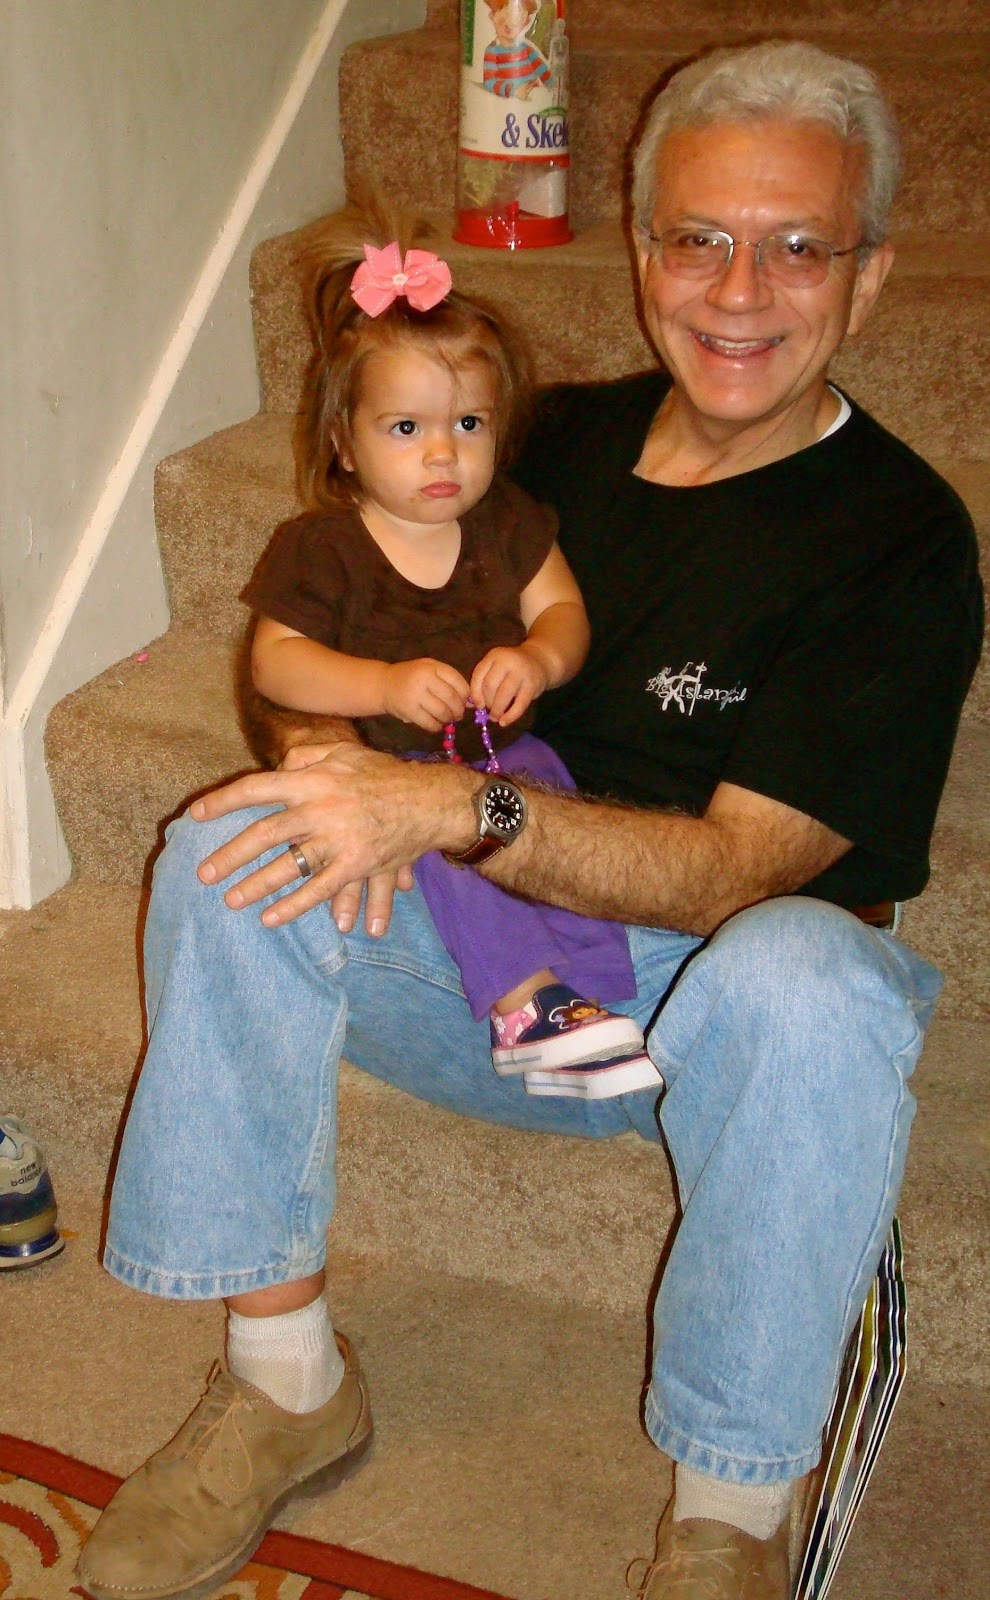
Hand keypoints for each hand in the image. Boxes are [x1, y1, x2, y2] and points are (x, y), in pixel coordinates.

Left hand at [191, 742, 472, 925]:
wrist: (431, 800)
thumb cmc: (386, 775)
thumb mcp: (346, 754)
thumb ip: (309, 756)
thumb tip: (279, 764)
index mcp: (313, 779)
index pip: (257, 788)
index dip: (224, 801)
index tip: (196, 816)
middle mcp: (320, 808)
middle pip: (265, 833)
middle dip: (230, 854)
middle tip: (203, 873)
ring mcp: (338, 838)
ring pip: (288, 866)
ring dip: (256, 885)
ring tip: (231, 900)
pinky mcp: (355, 864)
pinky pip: (319, 890)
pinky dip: (293, 906)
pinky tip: (270, 918)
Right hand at [382, 658, 469, 731]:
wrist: (383, 684)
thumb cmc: (411, 678)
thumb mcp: (429, 671)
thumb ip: (448, 682)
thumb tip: (470, 702)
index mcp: (432, 666)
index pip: (457, 681)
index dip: (466, 694)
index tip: (466, 702)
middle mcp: (424, 678)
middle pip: (451, 698)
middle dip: (458, 709)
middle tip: (458, 715)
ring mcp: (415, 694)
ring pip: (442, 711)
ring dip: (448, 718)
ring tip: (447, 719)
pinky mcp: (409, 710)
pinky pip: (429, 723)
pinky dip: (437, 726)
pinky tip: (436, 724)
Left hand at [470, 646, 548, 725]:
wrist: (540, 661)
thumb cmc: (512, 669)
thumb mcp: (497, 667)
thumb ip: (484, 681)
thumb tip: (473, 705)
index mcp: (494, 655)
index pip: (479, 676)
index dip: (475, 694)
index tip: (478, 705)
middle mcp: (507, 661)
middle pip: (490, 685)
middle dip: (487, 702)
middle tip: (489, 710)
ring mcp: (521, 672)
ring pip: (503, 694)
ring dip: (497, 710)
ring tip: (495, 717)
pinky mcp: (532, 685)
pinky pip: (520, 704)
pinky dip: (510, 716)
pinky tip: (504, 722)